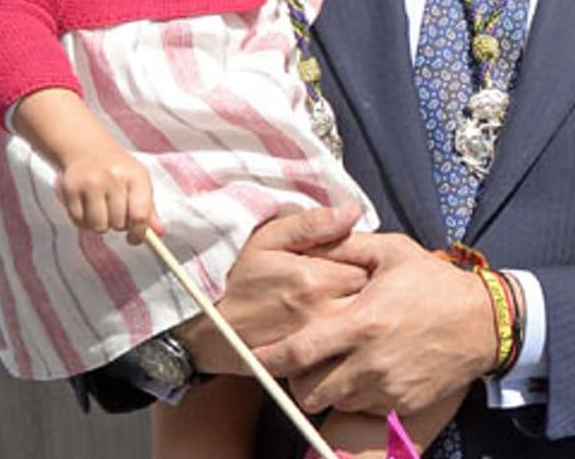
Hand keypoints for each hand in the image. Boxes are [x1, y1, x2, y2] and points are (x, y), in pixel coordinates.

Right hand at [9, 86, 159, 243]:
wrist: (87, 149)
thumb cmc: (118, 170)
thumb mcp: (138, 182)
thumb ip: (149, 209)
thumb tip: (158, 233)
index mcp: (135, 176)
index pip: (140, 214)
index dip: (139, 232)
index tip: (135, 236)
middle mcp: (113, 177)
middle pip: (119, 223)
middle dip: (119, 224)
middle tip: (115, 212)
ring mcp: (90, 183)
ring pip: (98, 226)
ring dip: (101, 225)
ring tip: (101, 210)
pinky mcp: (70, 189)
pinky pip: (79, 222)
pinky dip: (84, 222)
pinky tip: (87, 208)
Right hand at [171, 203, 367, 375]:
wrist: (201, 326)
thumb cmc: (234, 276)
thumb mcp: (267, 237)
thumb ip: (312, 224)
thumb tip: (352, 211)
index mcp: (314, 278)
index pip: (369, 266)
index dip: (368, 259)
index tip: (360, 257)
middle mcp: (320, 314)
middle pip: (372, 299)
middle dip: (373, 288)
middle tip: (362, 279)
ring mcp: (316, 343)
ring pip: (361, 327)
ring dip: (362, 313)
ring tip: (350, 301)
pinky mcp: (309, 364)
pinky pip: (344, 351)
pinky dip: (346, 339)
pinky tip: (337, 326)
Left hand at [257, 233, 494, 414]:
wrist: (484, 323)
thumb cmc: (436, 284)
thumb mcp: (394, 253)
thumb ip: (349, 244)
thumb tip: (314, 235)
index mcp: (362, 322)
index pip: (299, 351)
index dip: (269, 359)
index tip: (254, 357)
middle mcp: (370, 361)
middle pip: (309, 390)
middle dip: (297, 381)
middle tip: (303, 363)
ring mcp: (387, 387)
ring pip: (335, 402)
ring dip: (329, 389)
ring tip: (341, 364)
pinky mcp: (402, 404)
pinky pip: (364, 410)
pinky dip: (358, 397)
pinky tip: (369, 373)